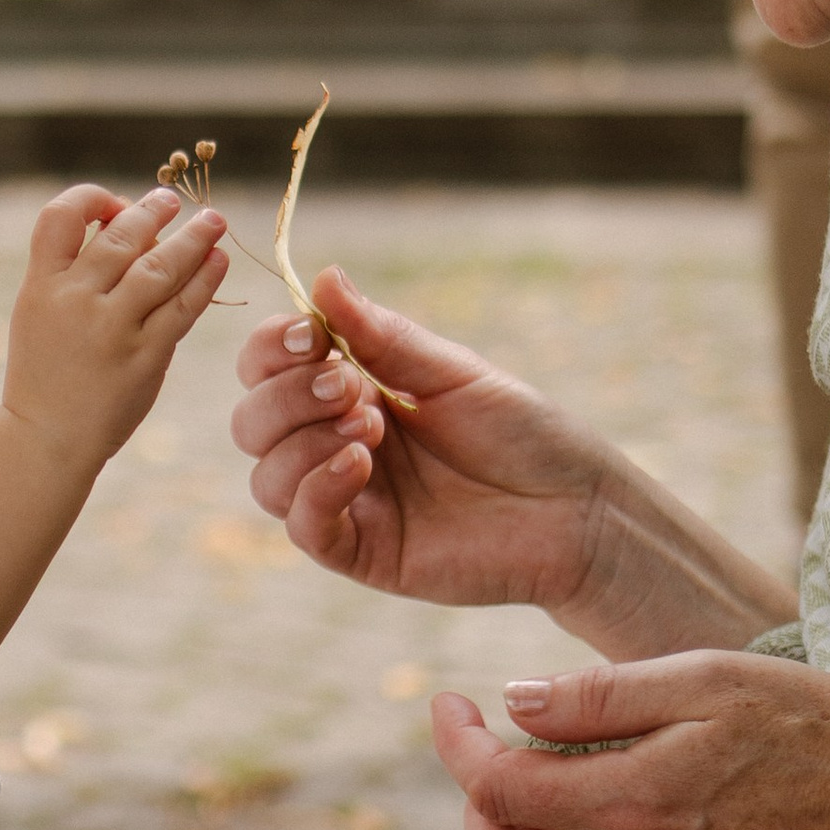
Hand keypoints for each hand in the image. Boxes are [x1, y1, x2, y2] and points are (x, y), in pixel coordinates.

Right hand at [3, 183, 228, 471]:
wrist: (47, 437)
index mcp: (40, 285)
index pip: (60, 217)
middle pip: (122, 236)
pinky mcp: (144, 357)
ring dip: (192, 237)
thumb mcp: (39, 311)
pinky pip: (183, 308)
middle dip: (152, 211)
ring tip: (213, 221)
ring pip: (159, 266)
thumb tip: (129, 221)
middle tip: (172, 200)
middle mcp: (74, 301)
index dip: (91, 198)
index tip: (115, 204)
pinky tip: (218, 261)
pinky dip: (205, 279)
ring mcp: (111, 329)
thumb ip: (76, 270)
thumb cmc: (47, 368)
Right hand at [232, 268, 616, 612]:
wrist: (576, 508)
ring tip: (370, 428)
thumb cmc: (524, 433)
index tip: (310, 336)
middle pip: (252, 422)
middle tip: (350, 386)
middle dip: (285, 395)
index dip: (271, 350)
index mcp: (352, 393)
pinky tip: (361, 466)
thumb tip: (322, 277)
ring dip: (302, 442)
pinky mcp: (362, 552)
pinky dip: (317, 489)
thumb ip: (381, 335)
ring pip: (266, 477)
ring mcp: (346, 501)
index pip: (269, 369)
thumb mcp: (451, 372)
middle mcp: (334, 447)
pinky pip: (304, 526)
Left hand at [430, 651, 829, 829]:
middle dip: (472, 812)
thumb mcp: (708, 677)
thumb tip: (512, 700)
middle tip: (492, 751)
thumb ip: (601, 692)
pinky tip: (585, 817)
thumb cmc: (814, 724)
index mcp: (634, 800)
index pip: (496, 789)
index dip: (454, 742)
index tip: (451, 702)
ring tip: (536, 783)